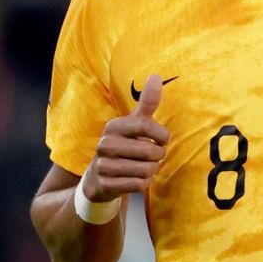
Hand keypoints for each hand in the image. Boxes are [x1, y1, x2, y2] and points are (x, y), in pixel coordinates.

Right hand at [82, 74, 170, 202]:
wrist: (99, 177)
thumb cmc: (124, 146)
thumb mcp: (134, 124)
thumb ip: (147, 103)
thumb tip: (155, 76)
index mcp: (113, 126)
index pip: (146, 126)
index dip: (162, 135)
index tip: (163, 139)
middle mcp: (105, 144)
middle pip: (150, 151)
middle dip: (158, 156)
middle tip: (153, 156)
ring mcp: (104, 165)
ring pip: (146, 170)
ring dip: (151, 170)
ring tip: (144, 167)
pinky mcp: (106, 184)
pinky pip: (138, 184)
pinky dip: (144, 183)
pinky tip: (136, 178)